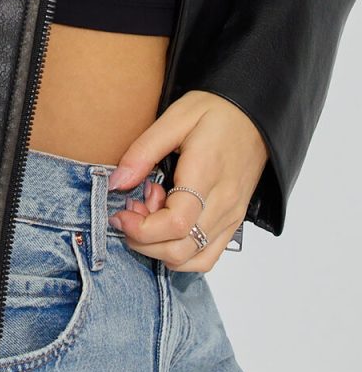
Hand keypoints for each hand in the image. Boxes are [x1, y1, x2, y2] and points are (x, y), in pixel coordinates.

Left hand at [104, 91, 269, 271]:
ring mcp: (231, 217)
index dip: (140, 228)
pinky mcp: (233, 222)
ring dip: (160, 248)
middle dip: (143, 239)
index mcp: (206, 175)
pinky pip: (207, 256)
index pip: (174, 224)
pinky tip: (166, 226)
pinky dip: (180, 253)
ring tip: (149, 213)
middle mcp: (223, 204)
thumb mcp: (173, 118)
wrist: (254, 116)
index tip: (120, 213)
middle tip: (131, 208)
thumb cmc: (215, 112)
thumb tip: (116, 183)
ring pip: (192, 259)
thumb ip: (142, 152)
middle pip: (179, 249)